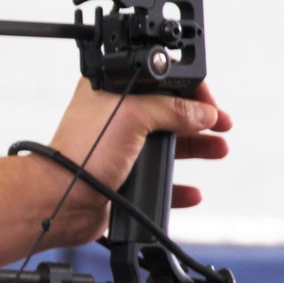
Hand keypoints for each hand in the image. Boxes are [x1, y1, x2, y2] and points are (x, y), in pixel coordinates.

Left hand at [46, 78, 230, 219]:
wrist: (62, 201)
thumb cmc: (82, 153)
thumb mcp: (132, 115)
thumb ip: (172, 109)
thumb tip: (202, 113)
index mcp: (112, 92)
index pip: (158, 81)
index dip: (187, 88)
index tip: (208, 102)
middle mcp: (117, 118)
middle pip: (169, 112)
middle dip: (199, 119)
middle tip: (221, 125)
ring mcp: (120, 149)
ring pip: (168, 146)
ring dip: (197, 148)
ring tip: (218, 149)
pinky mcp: (124, 179)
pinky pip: (160, 181)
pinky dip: (179, 186)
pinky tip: (193, 190)